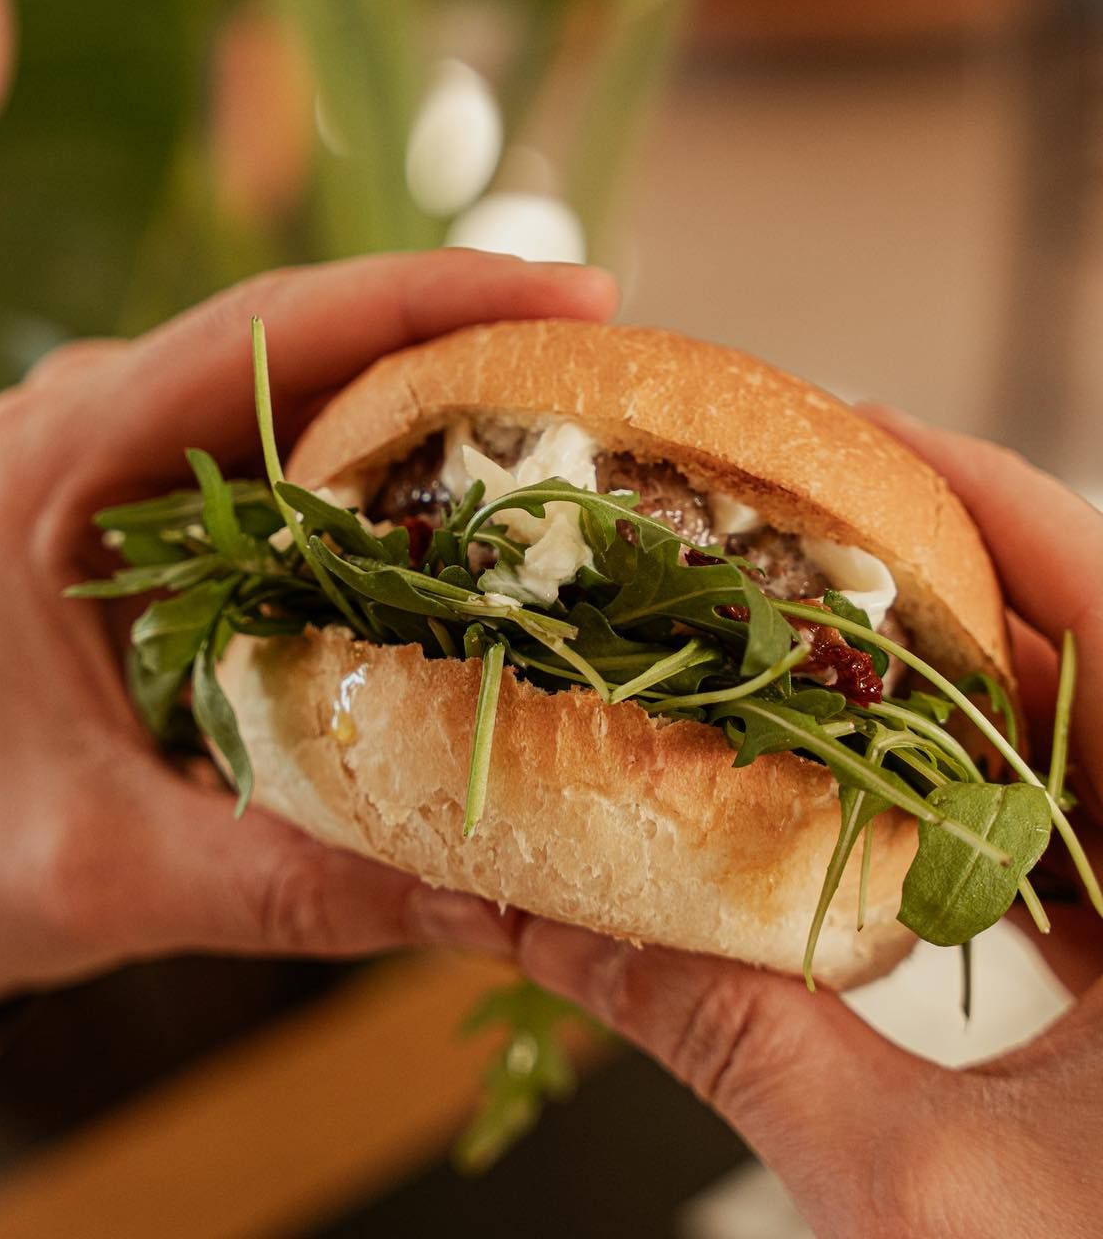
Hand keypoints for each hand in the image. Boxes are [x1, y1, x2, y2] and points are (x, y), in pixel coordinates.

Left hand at [0, 252, 614, 1001]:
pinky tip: (493, 481)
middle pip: (305, 330)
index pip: (262, 333)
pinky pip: (296, 430)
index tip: (569, 294)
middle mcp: (92, 417)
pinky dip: (399, 445)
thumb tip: (500, 891)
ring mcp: (127, 439)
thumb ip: (297, 881)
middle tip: (617, 357)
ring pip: (310, 370)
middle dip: (464, 330)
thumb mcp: (118, 874)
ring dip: (441, 380)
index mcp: (57, 464)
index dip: (424, 300)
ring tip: (585, 408)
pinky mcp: (164, 482)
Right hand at [511, 411, 1102, 1238]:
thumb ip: (728, 1029)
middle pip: (1080, 653)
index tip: (830, 429)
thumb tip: (543, 917)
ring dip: (934, 681)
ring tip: (790, 632)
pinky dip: (965, 786)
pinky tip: (862, 789)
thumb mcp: (913, 1195)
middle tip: (766, 524)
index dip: (968, 492)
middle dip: (918, 579)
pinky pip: (1078, 827)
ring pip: (1074, 740)